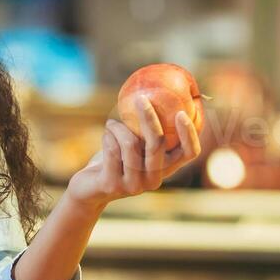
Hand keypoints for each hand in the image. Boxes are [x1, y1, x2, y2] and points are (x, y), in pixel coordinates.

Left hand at [63, 95, 200, 208]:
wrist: (90, 188)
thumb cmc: (115, 157)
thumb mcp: (135, 143)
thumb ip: (146, 129)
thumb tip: (156, 91)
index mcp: (166, 169)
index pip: (189, 153)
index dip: (189, 134)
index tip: (181, 113)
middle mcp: (154, 180)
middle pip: (157, 144)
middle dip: (149, 117)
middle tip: (141, 98)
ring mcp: (134, 185)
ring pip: (131, 144)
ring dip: (118, 127)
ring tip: (112, 123)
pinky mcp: (113, 185)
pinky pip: (112, 149)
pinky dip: (108, 136)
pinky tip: (105, 134)